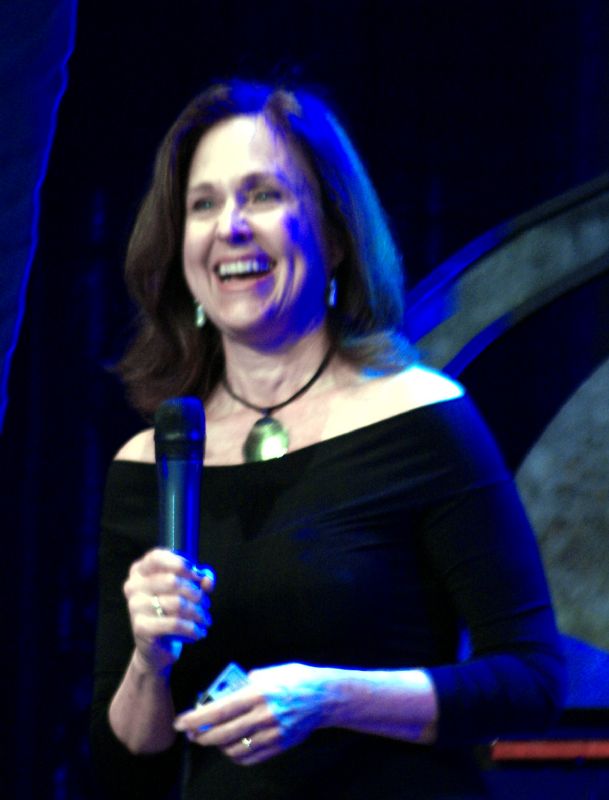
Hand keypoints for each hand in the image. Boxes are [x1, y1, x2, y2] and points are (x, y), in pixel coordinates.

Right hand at [123, 547, 213, 674]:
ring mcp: (135, 607)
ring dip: (198, 613)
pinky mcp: (141, 628)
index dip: (181, 564)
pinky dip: (192, 628)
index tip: (198, 576)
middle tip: (206, 604)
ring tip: (205, 619)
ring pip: (177, 604)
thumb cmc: (172, 611)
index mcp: (140, 571)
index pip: (158, 558)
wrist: (156, 646)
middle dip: (196, 593)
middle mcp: (133, 586)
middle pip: (173, 581)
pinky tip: (199, 632)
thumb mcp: (187, 590)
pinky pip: (175, 624)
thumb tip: (207, 578)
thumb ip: (199, 579)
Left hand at [174, 663, 331, 764]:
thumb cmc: (295, 679)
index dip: (196, 718)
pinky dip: (235, 755)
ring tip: (212, 737)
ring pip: (234, 748)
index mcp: (258, 693)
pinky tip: (231, 746)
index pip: (219, 710)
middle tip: (191, 733)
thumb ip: (247, 682)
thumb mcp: (269, 671)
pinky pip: (250, 758)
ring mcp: (272, 734)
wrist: (324, 697)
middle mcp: (263, 716)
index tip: (181, 722)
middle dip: (201, 735)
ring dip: (217, 745)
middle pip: (222, 733)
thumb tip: (226, 692)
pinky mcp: (279, 746)